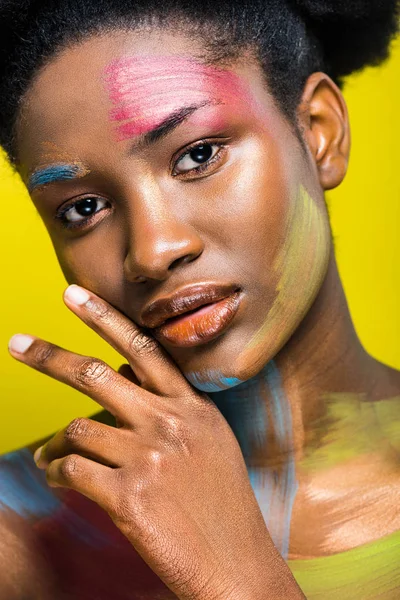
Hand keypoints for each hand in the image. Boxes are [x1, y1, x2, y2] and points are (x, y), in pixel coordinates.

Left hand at [8, 285, 303, 599]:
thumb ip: (169, 407)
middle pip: (95, 375)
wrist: (237, 564)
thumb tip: (118, 373)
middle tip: (16, 344)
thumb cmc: (221, 504)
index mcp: (192, 407)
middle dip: (49, 356)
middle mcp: (170, 423)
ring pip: (76, 430)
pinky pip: (72, 470)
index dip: (104, 317)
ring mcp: (149, 457)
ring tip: (50, 457)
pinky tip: (61, 480)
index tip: (74, 294)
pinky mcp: (129, 496)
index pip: (143, 348)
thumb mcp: (209, 442)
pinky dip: (58, 473)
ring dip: (56, 444)